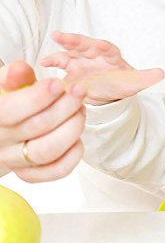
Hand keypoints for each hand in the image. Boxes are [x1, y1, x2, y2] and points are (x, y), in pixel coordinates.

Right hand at [0, 61, 85, 181]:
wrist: (1, 130)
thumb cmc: (8, 102)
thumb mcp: (6, 85)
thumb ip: (13, 76)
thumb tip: (19, 69)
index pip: (9, 111)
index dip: (38, 97)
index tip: (58, 84)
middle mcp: (1, 142)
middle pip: (37, 127)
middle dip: (66, 106)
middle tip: (79, 91)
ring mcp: (16, 160)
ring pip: (48, 151)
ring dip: (73, 127)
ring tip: (80, 110)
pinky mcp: (32, 174)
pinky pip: (57, 170)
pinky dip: (74, 153)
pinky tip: (77, 136)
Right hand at [40, 31, 164, 104]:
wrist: (109, 92)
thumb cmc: (122, 84)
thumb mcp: (134, 83)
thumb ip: (146, 78)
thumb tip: (162, 73)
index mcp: (112, 56)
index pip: (107, 48)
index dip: (102, 46)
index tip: (98, 44)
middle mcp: (95, 54)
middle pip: (85, 45)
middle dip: (75, 40)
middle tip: (62, 36)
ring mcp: (82, 60)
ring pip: (71, 50)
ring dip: (62, 46)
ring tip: (52, 43)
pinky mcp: (71, 68)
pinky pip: (60, 62)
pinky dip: (52, 61)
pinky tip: (43, 63)